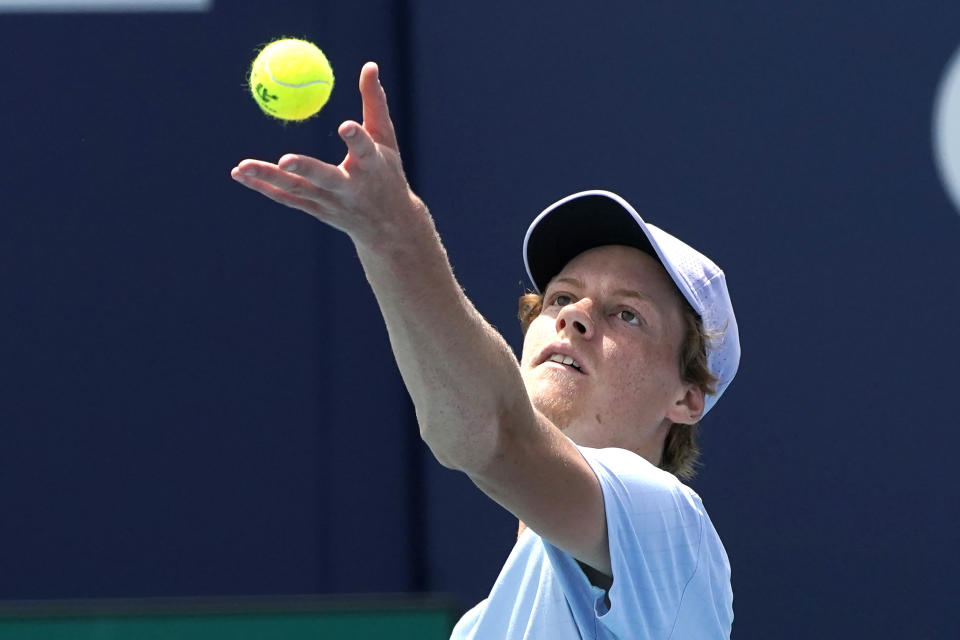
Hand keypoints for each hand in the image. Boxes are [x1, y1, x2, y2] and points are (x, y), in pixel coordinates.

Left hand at [231, 62, 425, 248]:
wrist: (388, 226)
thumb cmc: (387, 174)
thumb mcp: (387, 140)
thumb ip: (375, 103)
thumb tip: (369, 64)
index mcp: (372, 168)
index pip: (365, 151)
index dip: (356, 139)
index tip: (345, 126)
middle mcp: (351, 188)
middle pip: (326, 178)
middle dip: (306, 169)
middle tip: (285, 159)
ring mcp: (331, 202)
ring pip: (297, 190)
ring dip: (269, 178)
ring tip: (241, 166)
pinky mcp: (316, 210)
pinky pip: (286, 198)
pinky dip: (263, 186)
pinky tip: (240, 175)